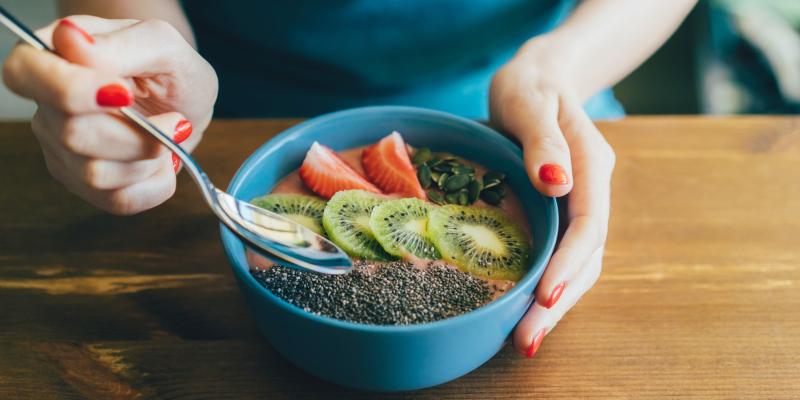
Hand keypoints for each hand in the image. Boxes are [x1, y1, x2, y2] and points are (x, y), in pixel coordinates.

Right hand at [2, 16, 216, 214]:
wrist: (188, 103)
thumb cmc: (170, 68)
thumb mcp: (163, 44)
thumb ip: (121, 45)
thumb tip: (71, 41)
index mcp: (52, 55)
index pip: (26, 74)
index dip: (72, 91)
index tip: (124, 93)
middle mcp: (46, 104)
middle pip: (71, 134)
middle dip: (136, 134)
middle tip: (174, 120)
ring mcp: (60, 148)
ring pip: (95, 174)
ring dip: (149, 159)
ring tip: (168, 136)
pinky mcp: (83, 182)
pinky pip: (116, 200)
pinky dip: (155, 185)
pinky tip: (163, 161)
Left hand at [490, 51, 614, 356]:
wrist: (539, 79)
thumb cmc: (530, 86)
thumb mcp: (530, 100)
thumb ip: (543, 140)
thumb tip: (556, 183)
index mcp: (591, 164)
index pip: (588, 223)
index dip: (569, 263)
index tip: (545, 296)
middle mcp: (590, 191)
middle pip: (587, 256)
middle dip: (560, 301)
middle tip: (527, 340)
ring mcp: (578, 205)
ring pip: (577, 263)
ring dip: (554, 304)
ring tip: (523, 339)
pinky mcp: (560, 213)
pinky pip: (559, 254)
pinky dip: (545, 283)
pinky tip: (522, 309)